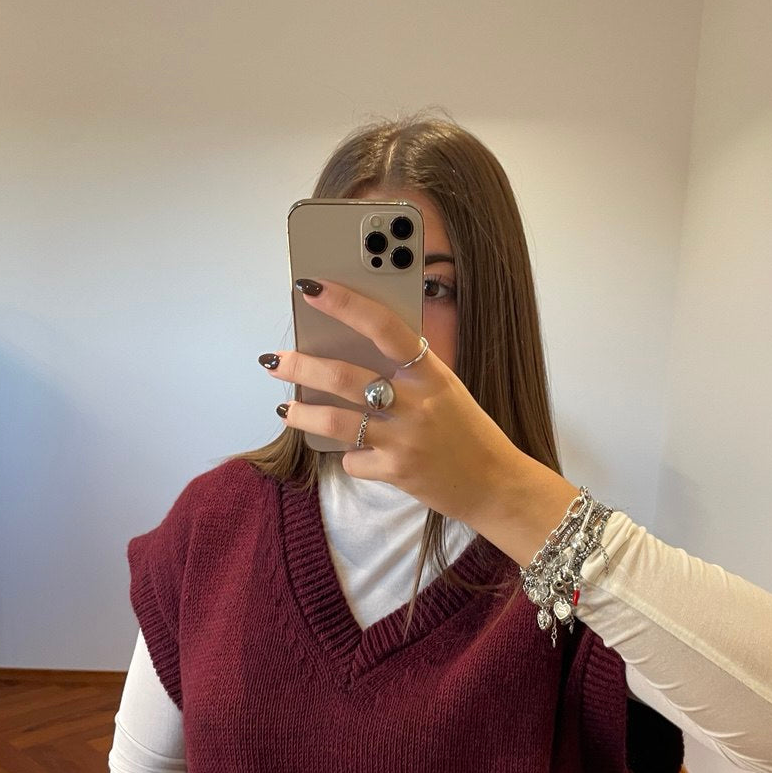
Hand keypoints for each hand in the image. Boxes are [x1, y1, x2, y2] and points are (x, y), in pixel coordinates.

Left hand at [260, 278, 521, 524]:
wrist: (495, 484)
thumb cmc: (466, 431)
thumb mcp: (445, 389)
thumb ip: (407, 371)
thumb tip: (350, 351)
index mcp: (431, 372)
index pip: (384, 326)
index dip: (345, 304)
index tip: (311, 288)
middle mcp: (418, 403)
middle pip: (345, 377)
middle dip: (301, 367)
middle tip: (276, 360)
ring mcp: (406, 439)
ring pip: (337, 421)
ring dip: (303, 414)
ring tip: (286, 410)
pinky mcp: (397, 472)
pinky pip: (354, 459)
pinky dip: (349, 455)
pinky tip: (353, 452)